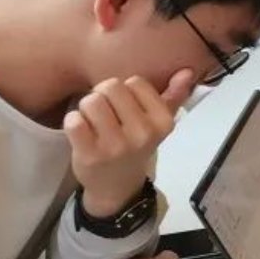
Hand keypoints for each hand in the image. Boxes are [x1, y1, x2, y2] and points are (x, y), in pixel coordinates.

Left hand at [67, 71, 195, 218]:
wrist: (117, 187)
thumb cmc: (136, 147)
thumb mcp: (158, 124)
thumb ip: (173, 96)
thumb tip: (186, 70)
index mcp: (163, 122)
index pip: (135, 82)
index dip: (126, 91)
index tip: (126, 108)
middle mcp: (143, 134)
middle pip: (110, 87)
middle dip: (103, 95)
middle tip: (106, 113)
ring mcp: (116, 146)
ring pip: (91, 101)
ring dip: (86, 108)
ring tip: (93, 122)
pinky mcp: (90, 155)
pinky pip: (73, 120)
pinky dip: (72, 122)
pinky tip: (81, 132)